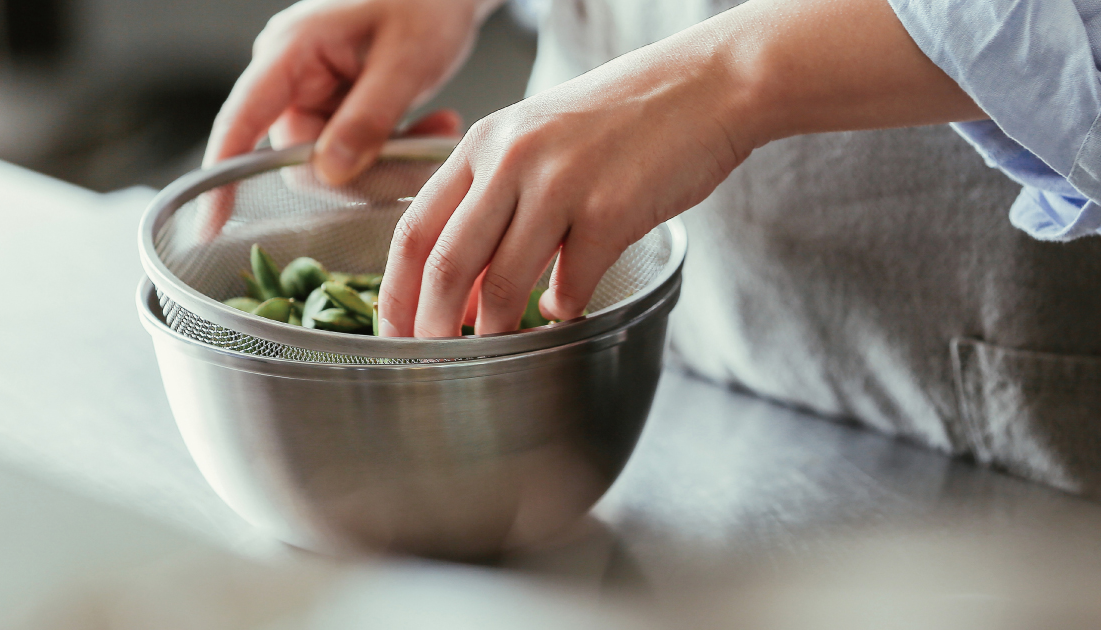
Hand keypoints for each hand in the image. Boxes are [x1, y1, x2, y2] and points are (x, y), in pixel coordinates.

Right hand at [203, 0, 502, 180]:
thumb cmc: (425, 5)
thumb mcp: (405, 62)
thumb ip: (368, 119)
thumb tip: (329, 174)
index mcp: (289, 52)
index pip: (240, 122)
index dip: (223, 177)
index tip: (209, 226)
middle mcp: (291, 77)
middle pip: (302, 159)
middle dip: (364, 173)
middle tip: (422, 160)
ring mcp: (313, 95)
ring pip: (335, 165)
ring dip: (390, 162)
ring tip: (439, 132)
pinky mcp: (338, 109)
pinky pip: (356, 153)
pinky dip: (397, 151)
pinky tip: (435, 129)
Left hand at [377, 0, 984, 337]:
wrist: (706, 85)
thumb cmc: (624, 118)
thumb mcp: (539, 137)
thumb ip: (497, 195)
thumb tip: (469, 282)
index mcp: (484, 143)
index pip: (414, 228)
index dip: (396, 291)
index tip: (393, 329)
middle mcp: (511, 161)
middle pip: (447, 264)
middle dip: (433, 324)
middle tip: (436, 357)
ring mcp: (560, 185)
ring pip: (502, 285)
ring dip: (496, 330)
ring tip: (500, 349)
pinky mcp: (610, 211)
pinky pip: (570, 286)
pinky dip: (563, 311)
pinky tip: (566, 310)